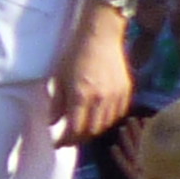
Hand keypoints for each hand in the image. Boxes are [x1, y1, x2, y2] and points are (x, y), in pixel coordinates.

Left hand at [53, 8, 133, 141]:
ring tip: (82, 131)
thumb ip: (56, 103)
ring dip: (93, 131)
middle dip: (78, 139)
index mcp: (81, 96)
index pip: (74, 129)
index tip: (56, 143)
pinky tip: (98, 119)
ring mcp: (117, 96)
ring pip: (106, 125)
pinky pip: (119, 114)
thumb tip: (52, 122)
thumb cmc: (75, 54)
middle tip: (68, 139)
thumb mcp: (59, 78)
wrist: (101, 35)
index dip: (65, 140)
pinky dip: (108, 121)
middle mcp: (101, 100)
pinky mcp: (127, 91)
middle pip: (92, 131)